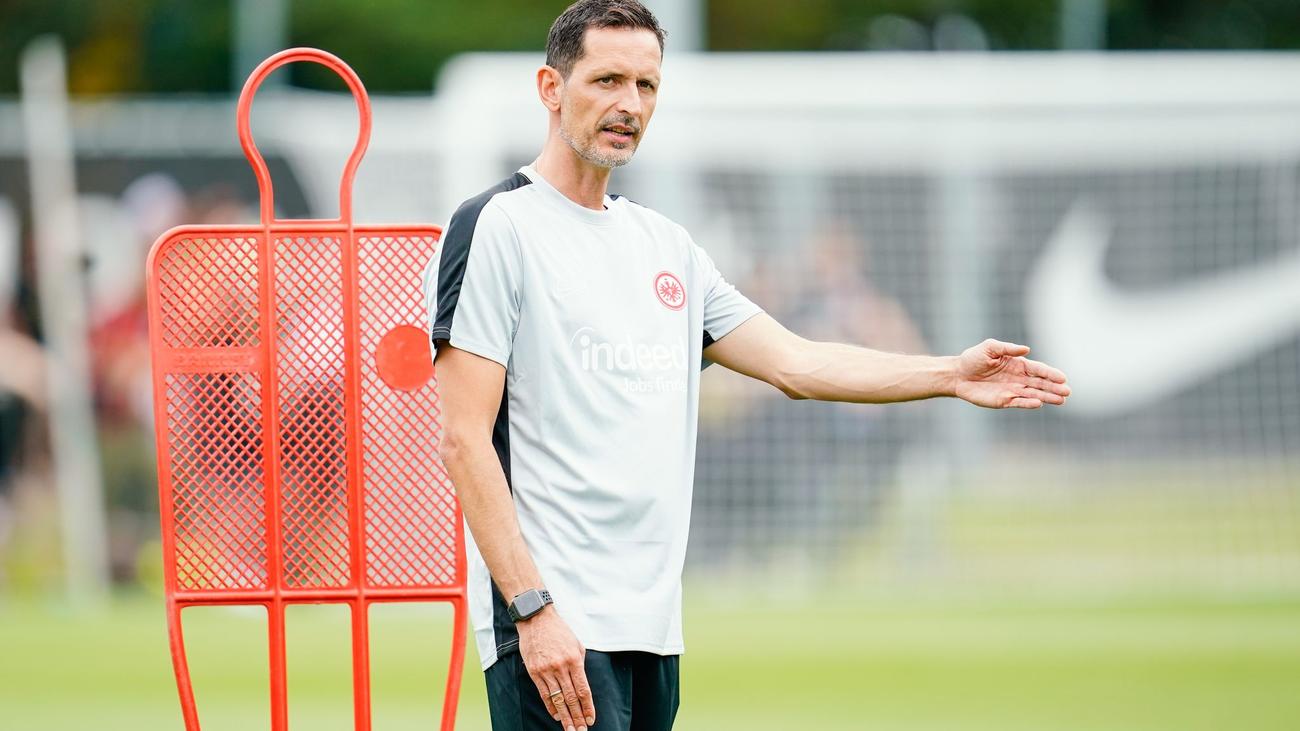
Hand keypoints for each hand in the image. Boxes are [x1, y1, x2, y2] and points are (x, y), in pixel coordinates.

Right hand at [517, 606, 595, 730]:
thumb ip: (580, 665)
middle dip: (577, 717)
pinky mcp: (534, 672)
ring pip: (557, 699)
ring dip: (565, 717)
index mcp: (574, 660)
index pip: (583, 690)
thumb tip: (582, 685)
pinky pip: (544, 694)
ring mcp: (546, 671)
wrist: (536, 620)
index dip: (588, 707)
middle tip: (581, 730)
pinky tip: (556, 716)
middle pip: (571, 698)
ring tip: (570, 729)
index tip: (591, 719)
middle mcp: (560, 667)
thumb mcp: (576, 644)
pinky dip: (551, 707)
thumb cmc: (559, 631)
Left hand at [953, 339, 1069, 408]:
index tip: (1063, 377)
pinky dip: (1029, 403)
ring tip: (1062, 400)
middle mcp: (1018, 378)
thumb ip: (1007, 348)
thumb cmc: (973, 359)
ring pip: (1034, 394)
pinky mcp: (1003, 401)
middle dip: (1054, 387)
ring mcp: (1012, 390)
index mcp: (1018, 364)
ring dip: (1047, 397)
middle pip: (1040, 383)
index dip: (1050, 373)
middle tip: (1068, 391)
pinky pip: (1019, 403)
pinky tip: (1039, 403)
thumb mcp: (989, 348)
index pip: (1038, 369)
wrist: (957, 375)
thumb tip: (1026, 349)